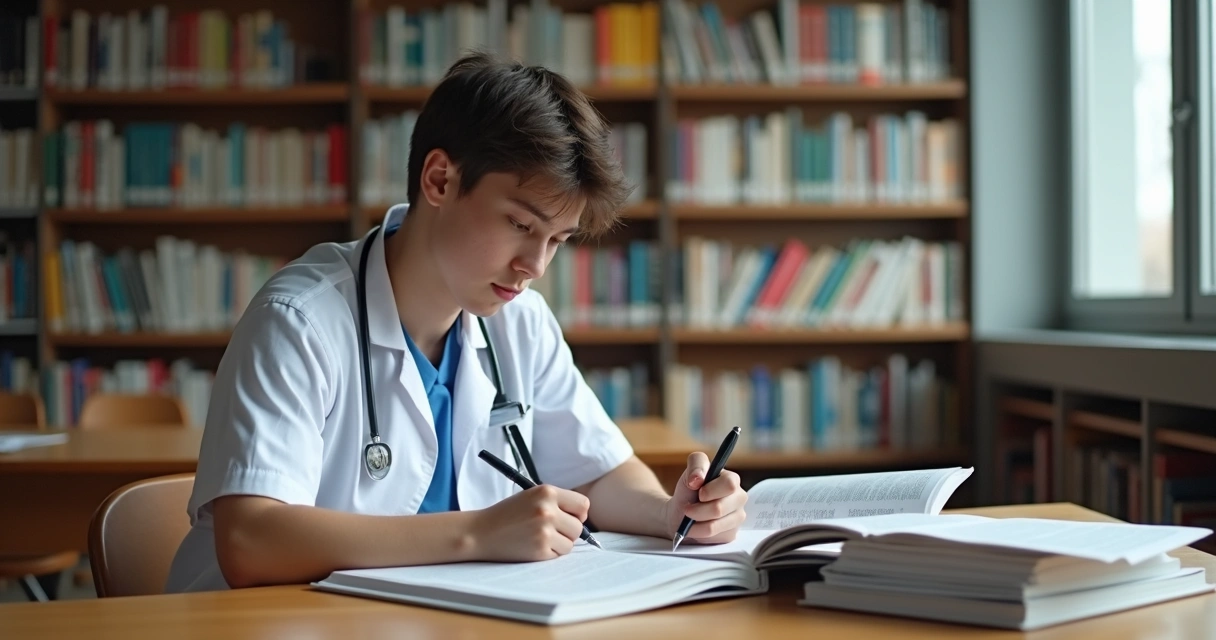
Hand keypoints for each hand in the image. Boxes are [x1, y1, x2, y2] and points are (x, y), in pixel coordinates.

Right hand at [470, 484, 590, 561]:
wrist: (480, 532)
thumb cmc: (507, 514)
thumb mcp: (531, 497)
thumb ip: (556, 502)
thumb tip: (584, 518)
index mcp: (547, 492)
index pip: (583, 504)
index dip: (578, 514)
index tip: (570, 518)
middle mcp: (547, 510)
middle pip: (579, 527)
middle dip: (568, 532)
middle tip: (550, 531)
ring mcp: (544, 530)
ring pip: (570, 543)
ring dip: (559, 544)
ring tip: (538, 538)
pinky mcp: (539, 549)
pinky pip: (558, 554)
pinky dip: (549, 553)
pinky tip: (532, 546)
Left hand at [663, 452, 747, 544]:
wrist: (681, 513)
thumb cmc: (689, 491)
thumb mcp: (690, 472)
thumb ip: (696, 464)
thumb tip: (698, 478)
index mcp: (732, 480)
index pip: (730, 484)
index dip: (711, 490)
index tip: (698, 493)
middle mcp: (739, 499)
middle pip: (719, 508)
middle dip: (697, 510)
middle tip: (687, 509)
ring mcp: (737, 518)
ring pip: (714, 526)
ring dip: (694, 523)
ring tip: (688, 518)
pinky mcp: (731, 534)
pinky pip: (713, 537)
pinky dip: (698, 533)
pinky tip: (696, 528)